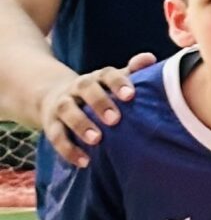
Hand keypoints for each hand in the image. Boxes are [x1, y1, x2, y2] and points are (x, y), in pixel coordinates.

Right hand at [40, 55, 155, 170]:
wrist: (53, 97)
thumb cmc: (96, 92)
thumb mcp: (111, 81)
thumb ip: (131, 72)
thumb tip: (151, 58)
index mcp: (96, 78)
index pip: (107, 74)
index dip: (118, 83)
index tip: (130, 95)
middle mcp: (77, 88)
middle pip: (85, 88)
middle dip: (99, 102)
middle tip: (115, 119)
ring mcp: (61, 105)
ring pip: (67, 110)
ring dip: (80, 124)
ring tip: (96, 140)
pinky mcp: (51, 124)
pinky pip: (56, 136)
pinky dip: (68, 149)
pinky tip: (84, 162)